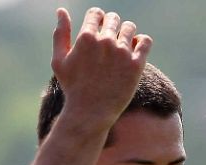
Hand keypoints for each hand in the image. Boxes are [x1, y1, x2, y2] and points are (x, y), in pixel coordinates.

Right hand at [51, 7, 152, 129]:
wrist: (91, 113)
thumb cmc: (73, 88)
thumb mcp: (59, 61)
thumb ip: (60, 33)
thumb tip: (61, 10)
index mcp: (86, 37)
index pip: (97, 13)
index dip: (97, 20)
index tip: (98, 32)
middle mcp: (105, 42)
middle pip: (114, 19)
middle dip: (111, 27)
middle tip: (109, 43)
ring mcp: (122, 53)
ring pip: (130, 27)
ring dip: (125, 33)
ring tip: (121, 47)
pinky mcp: (136, 64)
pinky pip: (145, 41)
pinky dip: (141, 42)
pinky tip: (135, 50)